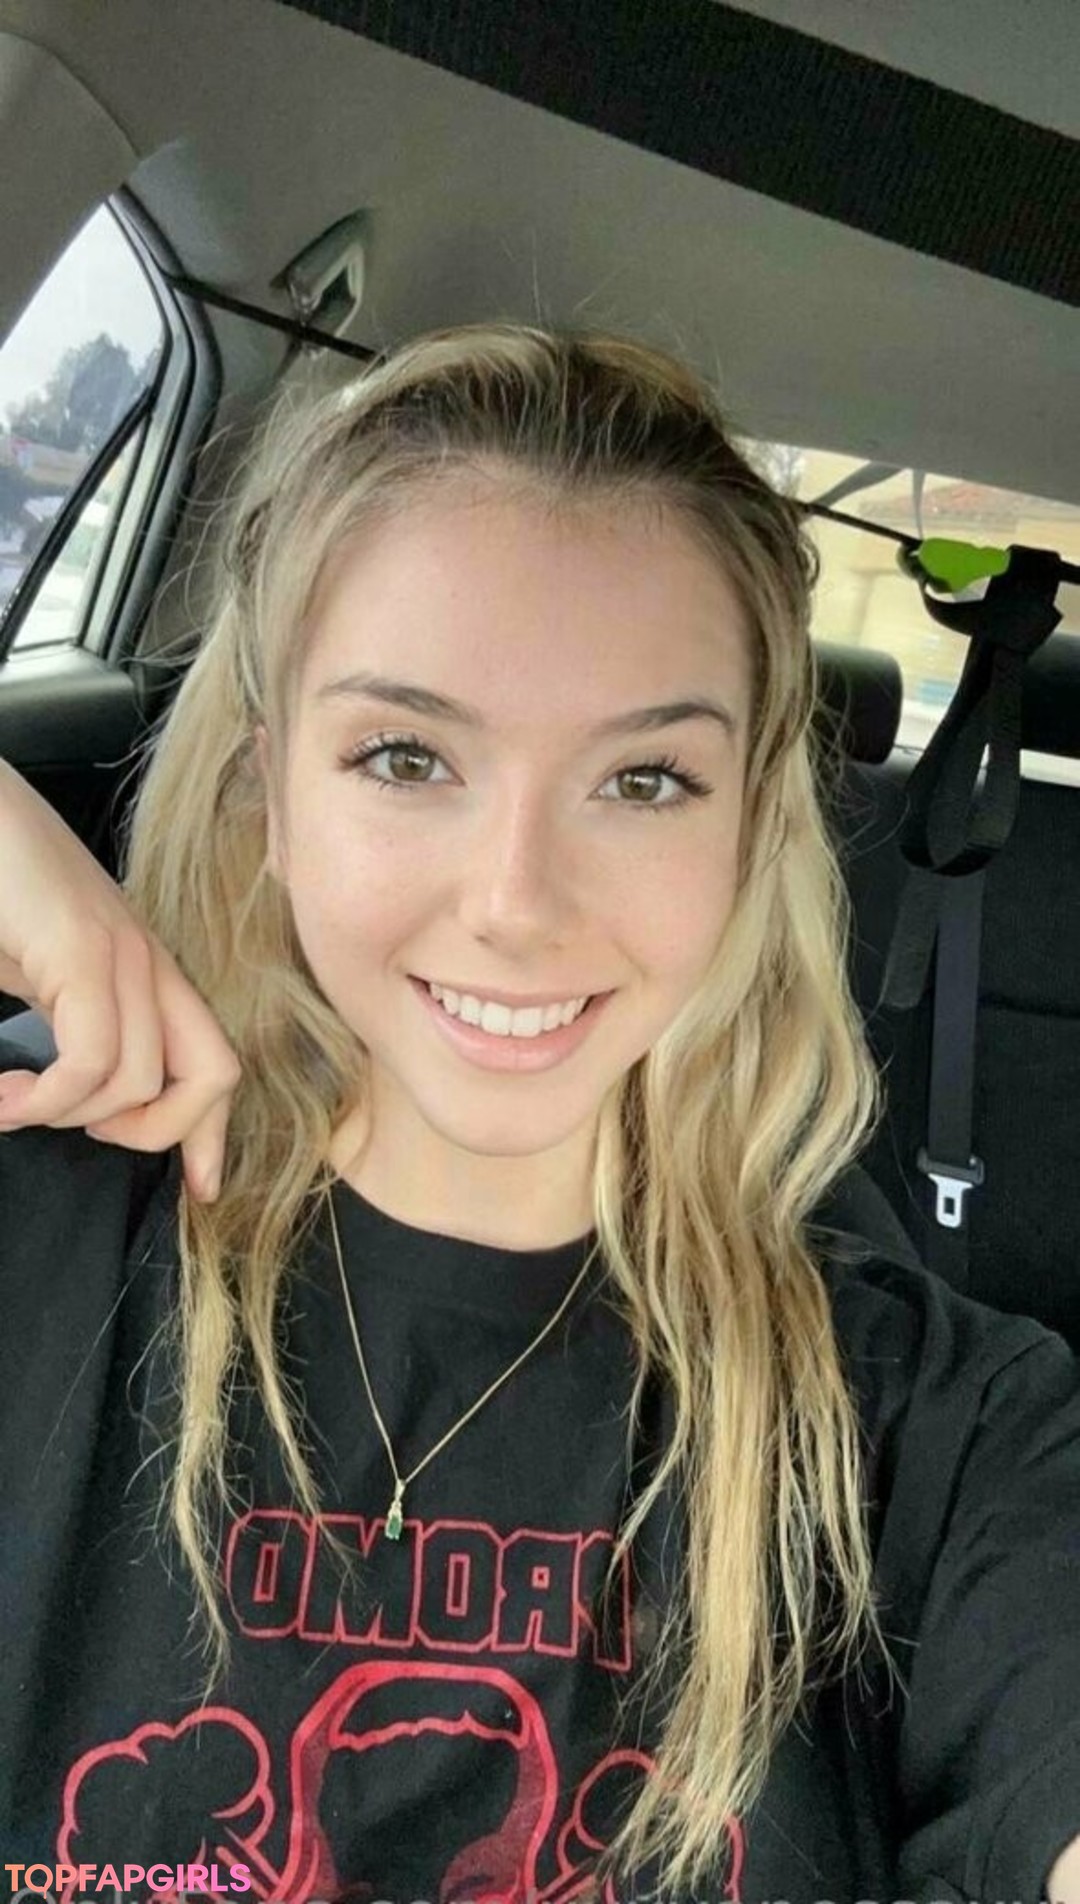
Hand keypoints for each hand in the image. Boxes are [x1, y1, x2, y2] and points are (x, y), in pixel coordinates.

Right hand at [0, 759, 240, 1201]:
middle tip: (77, 1129)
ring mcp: (120, 951)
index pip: (215, 1062)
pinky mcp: (81, 947)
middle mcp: (148, 961)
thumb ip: (67, 1028)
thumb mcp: (35, 975)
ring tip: (11, 1102)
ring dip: (68, 1117)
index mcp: (145, 969)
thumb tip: (62, 1098)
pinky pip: (91, 1061)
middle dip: (160, 1135)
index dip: (211, 1134)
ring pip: (142, 1081)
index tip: (198, 1188)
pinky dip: (44, 1100)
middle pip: (214, 1077)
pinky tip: (1, 1094)